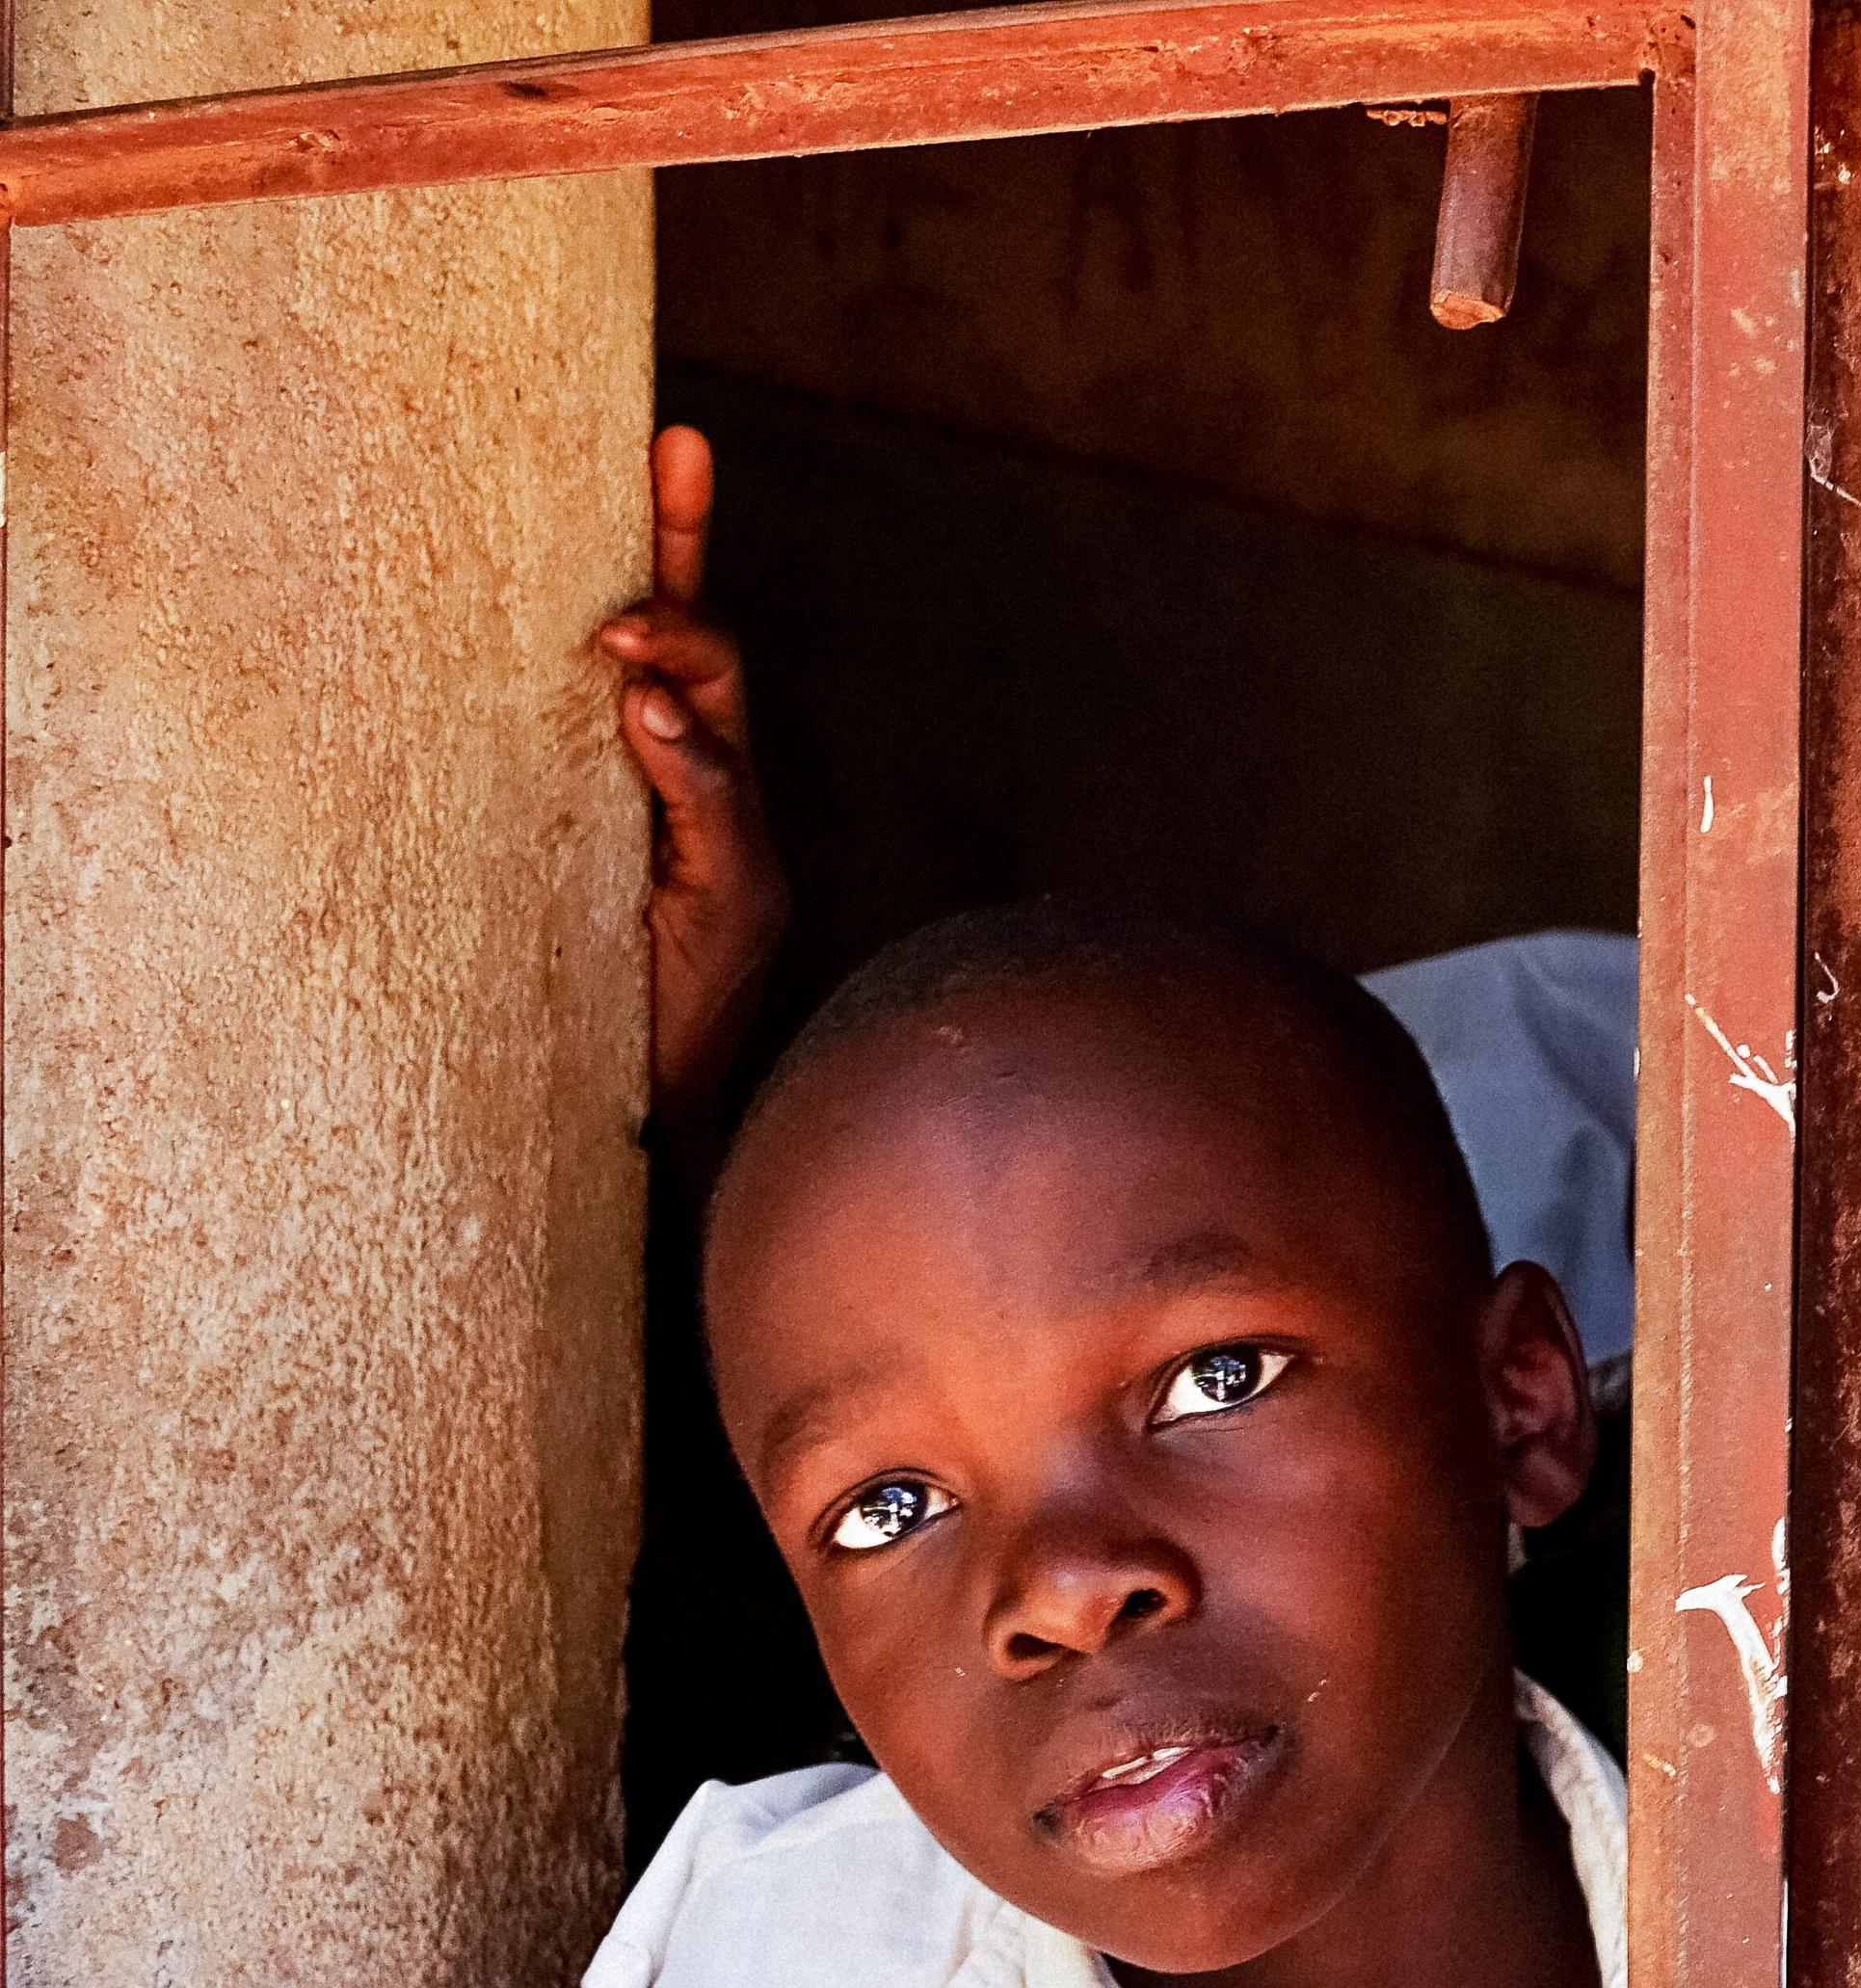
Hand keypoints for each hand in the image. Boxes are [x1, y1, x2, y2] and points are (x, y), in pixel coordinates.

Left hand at [599, 424, 789, 1131]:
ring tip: (624, 629)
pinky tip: (651, 718)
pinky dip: (690, 762)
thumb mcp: (560, 863)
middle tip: (667, 463)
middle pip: (718, 648)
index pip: (680, 634)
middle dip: (691, 552)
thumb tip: (561, 680)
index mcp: (673, 772)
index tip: (670, 436)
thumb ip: (579, 780)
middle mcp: (717, 795)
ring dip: (682, 655)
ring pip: (724, 718)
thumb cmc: (591, 995)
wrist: (651, 1115)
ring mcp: (736, 849)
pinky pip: (718, 817)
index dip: (679, 535)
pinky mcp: (733, 905)